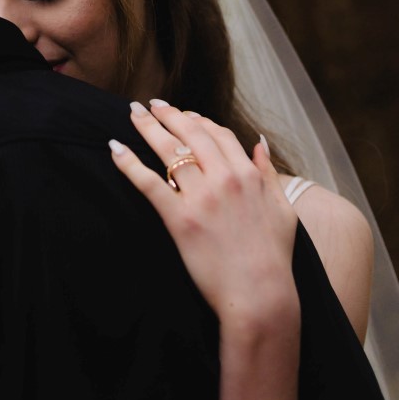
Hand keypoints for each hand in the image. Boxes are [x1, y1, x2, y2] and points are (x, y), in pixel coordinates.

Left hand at [110, 101, 298, 327]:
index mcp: (248, 175)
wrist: (261, 295)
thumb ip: (269, 173)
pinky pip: (149, 183)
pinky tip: (116, 148)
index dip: (198, 120)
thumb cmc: (273, 256)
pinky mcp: (180, 219)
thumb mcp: (283, 209)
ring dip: (148, 128)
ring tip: (133, 115)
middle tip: (150, 105)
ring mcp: (201, 198)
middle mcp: (225, 179)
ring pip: (169, 151)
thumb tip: (259, 143)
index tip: (183, 114)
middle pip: (190, 135)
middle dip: (168, 115)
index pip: (218, 134)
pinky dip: (129, 163)